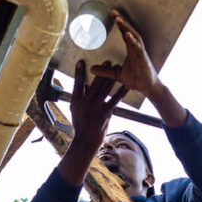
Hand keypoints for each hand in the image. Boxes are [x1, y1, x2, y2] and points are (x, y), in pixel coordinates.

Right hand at [56, 59, 126, 186]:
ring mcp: (95, 109)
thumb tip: (84, 87)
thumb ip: (80, 99)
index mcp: (76, 102)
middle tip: (106, 61)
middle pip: (94, 85)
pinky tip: (126, 86)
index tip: (81, 61)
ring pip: (104, 90)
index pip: (77, 85)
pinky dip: (120, 93)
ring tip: (115, 68)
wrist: (86, 140)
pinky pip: (114, 101)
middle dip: (101, 72)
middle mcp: (85, 104)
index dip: (79, 73)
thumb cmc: (80, 124)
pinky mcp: (105, 114)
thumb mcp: (75, 111)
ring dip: (111, 78)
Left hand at [90, 10, 160, 99]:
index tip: (112, 15)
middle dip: (122, 22)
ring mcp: (140, 53)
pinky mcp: (143, 59)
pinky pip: (138, 48)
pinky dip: (133, 41)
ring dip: (127, 28)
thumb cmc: (136, 79)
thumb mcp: (117, 74)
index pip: (125, 34)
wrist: (148, 88)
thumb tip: (92, 69)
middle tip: (113, 13)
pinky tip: (128, 35)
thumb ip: (105, 71)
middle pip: (129, 31)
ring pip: (134, 36)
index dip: (119, 25)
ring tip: (119, 20)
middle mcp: (136, 48)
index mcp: (131, 50)